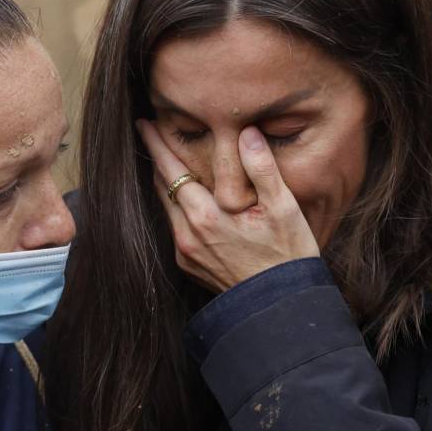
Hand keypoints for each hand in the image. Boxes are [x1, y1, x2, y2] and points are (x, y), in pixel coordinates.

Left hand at [137, 120, 318, 291]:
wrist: (280, 306)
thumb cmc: (287, 255)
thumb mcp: (284, 208)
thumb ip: (262, 167)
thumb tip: (247, 132)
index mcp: (205, 216)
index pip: (171, 170)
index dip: (156, 144)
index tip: (144, 124)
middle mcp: (187, 234)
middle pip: (162, 186)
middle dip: (157, 158)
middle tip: (151, 133)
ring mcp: (185, 252)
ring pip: (166, 207)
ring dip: (165, 182)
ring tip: (166, 160)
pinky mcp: (188, 265)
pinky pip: (175, 227)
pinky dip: (176, 207)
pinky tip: (186, 197)